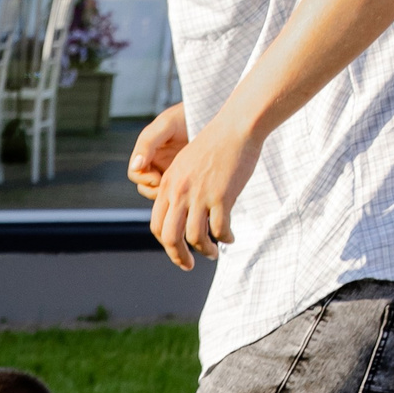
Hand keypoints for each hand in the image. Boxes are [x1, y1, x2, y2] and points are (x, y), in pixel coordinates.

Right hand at [126, 102, 186, 199]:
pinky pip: (177, 189)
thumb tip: (135, 166)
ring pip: (160, 190)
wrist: (211, 112)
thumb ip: (148, 143)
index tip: (158, 178)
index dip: (144, 179)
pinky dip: (181, 192)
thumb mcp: (166, 125)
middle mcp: (155, 161)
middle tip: (172, 186)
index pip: (136, 173)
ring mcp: (169, 169)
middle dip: (155, 189)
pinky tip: (192, 186)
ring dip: (168, 193)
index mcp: (147, 151)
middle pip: (145, 185)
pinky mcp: (184, 175)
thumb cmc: (187, 115)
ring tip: (183, 187)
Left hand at [146, 106, 261, 270]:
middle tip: (188, 265)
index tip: (176, 251)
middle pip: (170, 237)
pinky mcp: (221, 196)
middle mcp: (179, 193)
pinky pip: (220, 229)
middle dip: (178, 257)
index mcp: (167, 186)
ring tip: (213, 253)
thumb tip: (179, 213)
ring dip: (205, 250)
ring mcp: (199, 195)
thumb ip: (178, 189)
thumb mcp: (184, 166)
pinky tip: (231, 239)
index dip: (165, 244)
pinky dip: (225, 238)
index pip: (157, 226)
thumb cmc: (214, 146)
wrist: (236, 127)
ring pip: (195, 237)